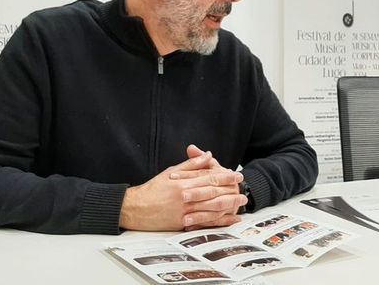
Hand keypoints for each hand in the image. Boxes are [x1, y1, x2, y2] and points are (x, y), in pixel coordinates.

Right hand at [119, 150, 246, 230]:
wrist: (135, 208)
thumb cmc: (152, 189)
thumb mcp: (171, 171)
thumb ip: (191, 164)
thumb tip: (207, 155)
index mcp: (182, 181)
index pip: (208, 177)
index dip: (225, 175)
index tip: (236, 174)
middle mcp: (184, 195)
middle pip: (213, 191)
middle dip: (230, 189)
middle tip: (243, 187)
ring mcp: (184, 210)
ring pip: (211, 206)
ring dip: (229, 204)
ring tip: (240, 201)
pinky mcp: (182, 223)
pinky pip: (205, 221)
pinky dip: (219, 221)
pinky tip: (230, 219)